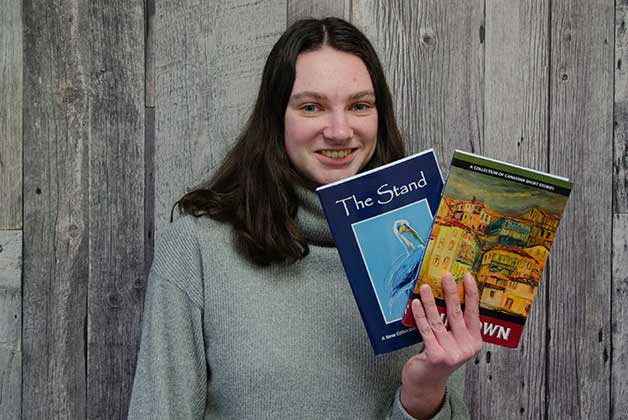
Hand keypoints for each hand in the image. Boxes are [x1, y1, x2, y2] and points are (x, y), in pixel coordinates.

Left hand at [399, 272, 482, 419]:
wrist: (426, 382)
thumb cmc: (439, 356)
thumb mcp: (452, 341)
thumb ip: (453, 324)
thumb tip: (445, 293)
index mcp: (475, 342)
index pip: (475, 313)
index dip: (471, 294)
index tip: (468, 277)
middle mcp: (466, 348)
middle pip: (457, 314)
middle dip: (451, 292)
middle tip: (446, 275)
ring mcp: (451, 353)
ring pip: (438, 320)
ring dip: (431, 301)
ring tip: (425, 287)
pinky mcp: (435, 356)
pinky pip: (426, 330)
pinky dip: (420, 315)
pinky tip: (416, 304)